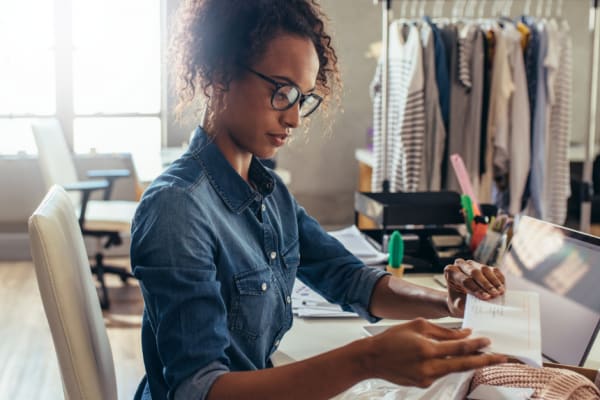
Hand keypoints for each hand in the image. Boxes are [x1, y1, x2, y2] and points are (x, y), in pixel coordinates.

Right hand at [366, 318, 506, 387]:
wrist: (373, 359)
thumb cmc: (393, 338)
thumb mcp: (417, 326)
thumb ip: (443, 331)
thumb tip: (465, 333)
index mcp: (427, 349)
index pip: (459, 348)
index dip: (476, 345)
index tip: (489, 341)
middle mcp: (429, 366)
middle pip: (464, 364)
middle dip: (485, 361)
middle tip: (502, 357)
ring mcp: (426, 378)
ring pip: (454, 370)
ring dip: (468, 364)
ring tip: (482, 357)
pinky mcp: (423, 384)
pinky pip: (441, 374)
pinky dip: (447, 366)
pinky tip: (450, 360)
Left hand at [444, 259, 504, 316]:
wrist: (461, 299)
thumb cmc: (458, 301)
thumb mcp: (457, 305)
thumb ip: (463, 303)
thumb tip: (473, 304)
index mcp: (451, 272)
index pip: (464, 280)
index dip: (476, 289)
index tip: (486, 297)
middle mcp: (461, 265)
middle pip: (474, 272)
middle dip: (486, 284)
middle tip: (494, 294)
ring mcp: (473, 264)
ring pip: (485, 269)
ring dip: (494, 281)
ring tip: (500, 292)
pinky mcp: (483, 266)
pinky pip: (493, 270)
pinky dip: (499, 279)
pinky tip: (502, 287)